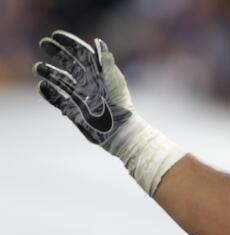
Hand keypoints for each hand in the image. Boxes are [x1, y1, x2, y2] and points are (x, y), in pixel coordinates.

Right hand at [34, 31, 132, 147]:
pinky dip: (49, 93)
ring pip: (61, 81)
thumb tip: (98, 42)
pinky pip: (58, 99)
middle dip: (57, 53)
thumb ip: (105, 63)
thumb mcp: (113, 81)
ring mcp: (80, 97)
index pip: (82, 54)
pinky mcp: (74, 111)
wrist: (119, 132)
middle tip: (43, 43)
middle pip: (69, 64)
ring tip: (37, 68)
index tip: (55, 35)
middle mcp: (88, 83)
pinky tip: (42, 86)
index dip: (70, 43)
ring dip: (49, 73)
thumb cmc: (120, 106)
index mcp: (98, 74)